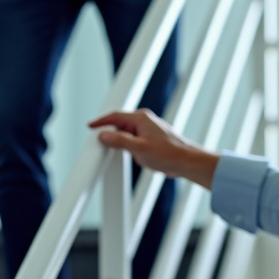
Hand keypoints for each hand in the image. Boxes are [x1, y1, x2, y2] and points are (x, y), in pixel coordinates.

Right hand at [89, 109, 219, 189]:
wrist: (187, 162)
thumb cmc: (169, 154)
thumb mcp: (139, 149)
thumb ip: (120, 141)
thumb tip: (104, 136)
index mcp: (141, 118)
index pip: (115, 116)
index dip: (101, 121)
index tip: (91, 126)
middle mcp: (145, 121)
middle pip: (120, 123)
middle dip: (110, 132)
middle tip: (99, 140)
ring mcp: (149, 129)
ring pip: (127, 133)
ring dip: (121, 141)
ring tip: (114, 150)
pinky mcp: (152, 139)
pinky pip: (134, 139)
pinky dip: (128, 145)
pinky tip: (129, 155)